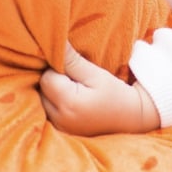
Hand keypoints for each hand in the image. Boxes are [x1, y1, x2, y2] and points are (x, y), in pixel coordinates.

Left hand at [39, 44, 159, 134]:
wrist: (129, 117)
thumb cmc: (114, 93)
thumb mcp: (95, 73)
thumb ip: (71, 59)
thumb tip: (54, 40)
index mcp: (69, 103)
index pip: (46, 77)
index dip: (58, 69)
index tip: (74, 70)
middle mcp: (60, 119)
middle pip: (42, 90)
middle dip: (54, 80)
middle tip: (75, 79)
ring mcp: (60, 128)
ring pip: (43, 100)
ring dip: (53, 92)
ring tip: (74, 89)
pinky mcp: (61, 131)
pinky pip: (48, 111)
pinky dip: (56, 103)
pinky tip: (71, 99)